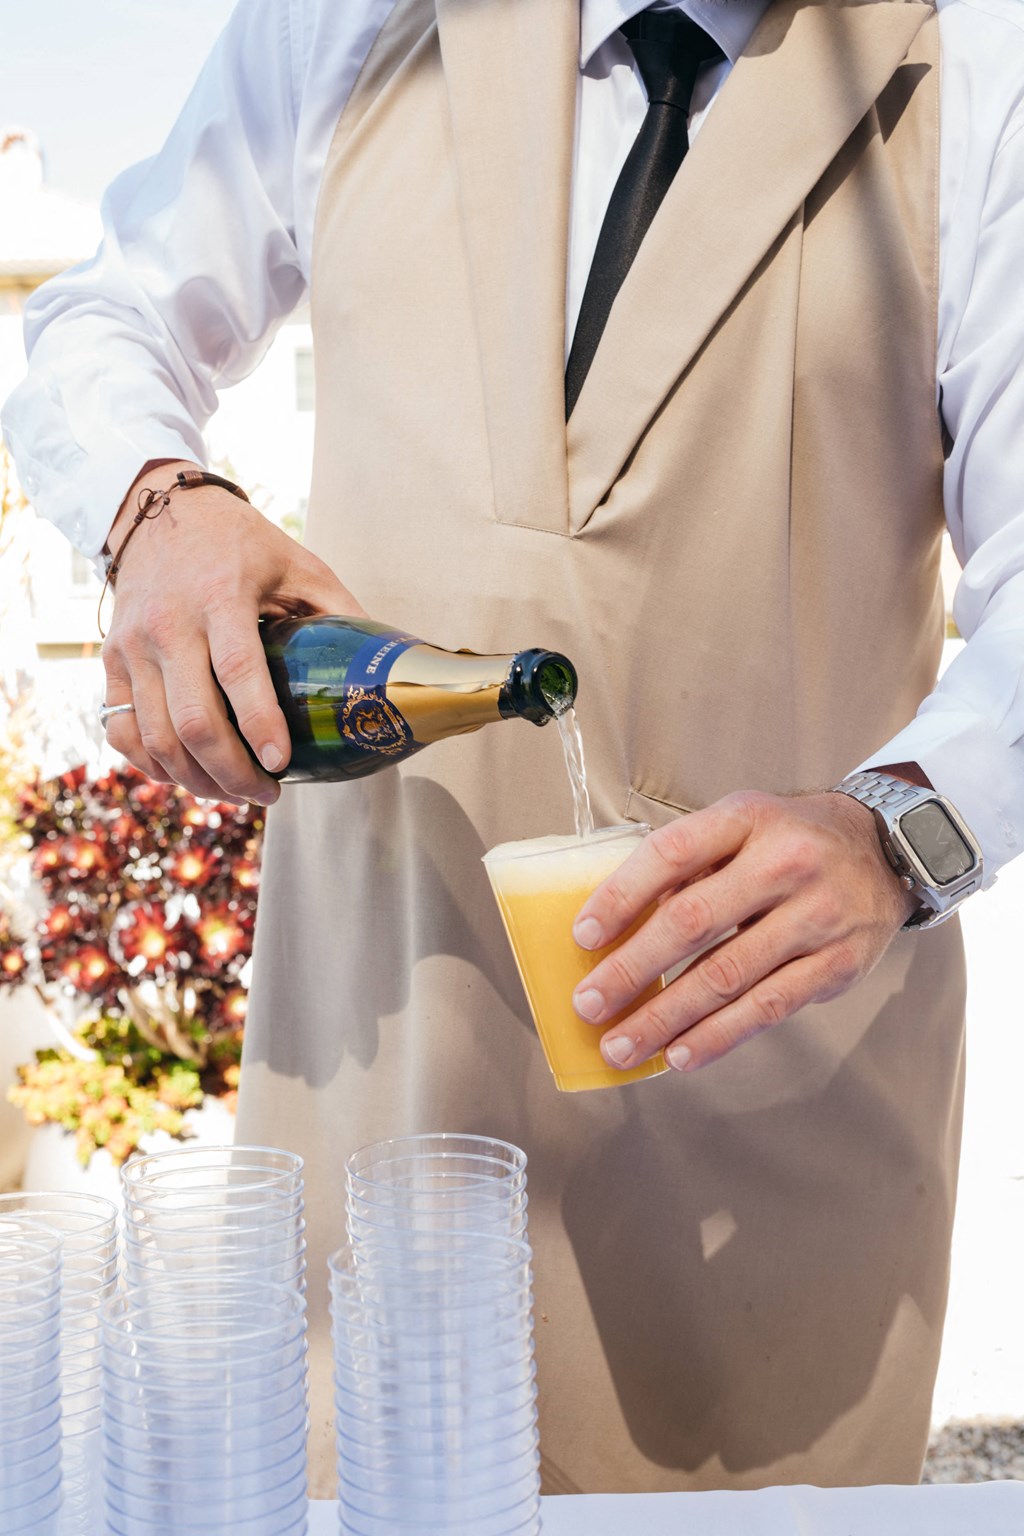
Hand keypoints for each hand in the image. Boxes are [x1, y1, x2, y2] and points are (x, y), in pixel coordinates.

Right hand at [101, 460, 364, 803]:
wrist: (161, 510)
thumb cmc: (240, 543)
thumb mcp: (298, 563)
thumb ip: (339, 610)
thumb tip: (386, 664)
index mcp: (221, 596)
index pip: (238, 671)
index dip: (260, 724)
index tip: (282, 764)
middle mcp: (169, 624)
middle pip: (192, 720)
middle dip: (231, 772)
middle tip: (267, 794)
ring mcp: (132, 645)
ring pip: (155, 736)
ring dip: (196, 779)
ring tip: (234, 792)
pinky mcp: (110, 660)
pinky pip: (121, 730)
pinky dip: (150, 765)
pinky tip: (185, 776)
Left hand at [571, 789, 917, 1072]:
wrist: (887, 851)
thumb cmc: (790, 841)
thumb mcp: (741, 825)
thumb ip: (689, 865)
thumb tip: (618, 926)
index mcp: (748, 818)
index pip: (672, 853)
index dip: (621, 896)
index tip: (583, 936)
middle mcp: (785, 863)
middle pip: (693, 921)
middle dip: (632, 970)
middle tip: (589, 1004)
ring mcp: (816, 916)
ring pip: (726, 977)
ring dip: (665, 1018)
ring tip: (621, 1046)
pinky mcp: (837, 965)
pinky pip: (767, 1009)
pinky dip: (717, 1036)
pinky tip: (680, 1054)